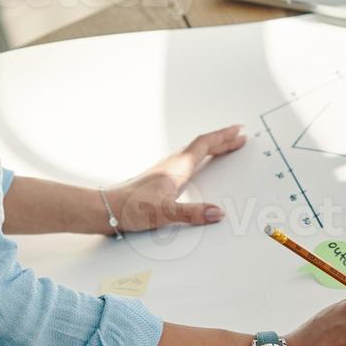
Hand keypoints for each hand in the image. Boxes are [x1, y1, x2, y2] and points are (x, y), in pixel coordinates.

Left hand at [107, 125, 245, 232]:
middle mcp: (172, 164)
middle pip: (201, 146)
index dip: (223, 137)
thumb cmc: (131, 208)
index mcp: (177, 168)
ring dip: (211, 147)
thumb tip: (218, 212)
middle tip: (239, 136)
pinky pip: (186, 160)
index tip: (238, 131)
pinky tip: (197, 165)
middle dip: (222, 140)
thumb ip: (193, 213)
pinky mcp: (159, 178)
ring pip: (193, 152)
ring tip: (223, 147)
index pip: (204, 145)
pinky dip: (199, 157)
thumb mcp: (166, 213)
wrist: (106, 208)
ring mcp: (165, 170)